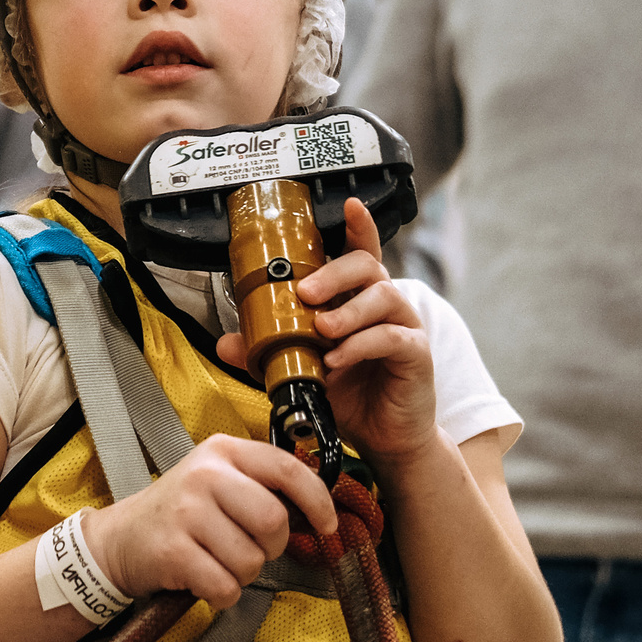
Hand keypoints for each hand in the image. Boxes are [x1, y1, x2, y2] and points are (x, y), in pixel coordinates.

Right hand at [80, 432, 333, 609]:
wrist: (118, 539)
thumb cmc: (179, 512)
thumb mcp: (216, 479)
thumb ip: (260, 483)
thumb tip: (318, 507)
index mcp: (223, 451)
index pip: (287, 469)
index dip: (317, 500)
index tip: (328, 525)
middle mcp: (205, 475)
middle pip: (274, 520)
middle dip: (272, 546)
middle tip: (251, 548)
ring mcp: (186, 512)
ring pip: (251, 560)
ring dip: (243, 574)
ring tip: (217, 561)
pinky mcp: (173, 551)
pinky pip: (226, 587)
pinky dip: (222, 595)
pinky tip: (203, 579)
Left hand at [219, 197, 437, 467]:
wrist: (384, 438)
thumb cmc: (350, 395)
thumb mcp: (302, 369)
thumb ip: (268, 352)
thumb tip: (226, 342)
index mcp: (358, 299)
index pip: (363, 252)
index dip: (358, 226)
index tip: (348, 204)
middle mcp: (385, 304)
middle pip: (367, 266)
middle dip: (334, 273)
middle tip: (304, 292)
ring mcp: (404, 326)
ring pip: (383, 296)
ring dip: (347, 311)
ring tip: (321, 329)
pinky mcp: (416, 353)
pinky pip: (392, 337)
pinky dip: (361, 345)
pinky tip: (337, 360)